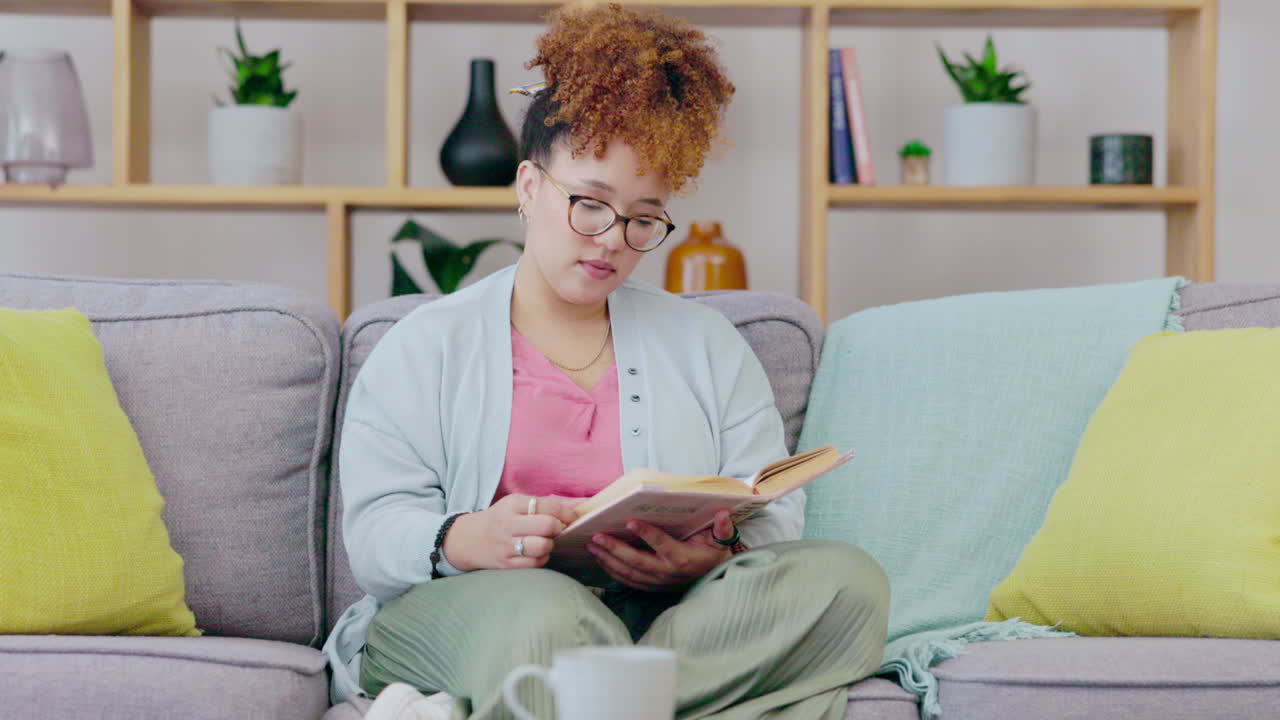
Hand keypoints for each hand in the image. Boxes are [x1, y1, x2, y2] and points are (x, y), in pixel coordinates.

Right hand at [444, 494, 578, 571]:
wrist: (467, 540)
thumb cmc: (499, 520)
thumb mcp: (515, 504)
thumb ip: (543, 505)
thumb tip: (576, 507)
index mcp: (511, 504)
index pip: (547, 505)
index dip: (566, 512)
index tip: (572, 517)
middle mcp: (508, 524)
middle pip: (547, 526)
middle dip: (559, 528)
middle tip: (558, 530)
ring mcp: (506, 546)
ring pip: (542, 547)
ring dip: (550, 545)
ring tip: (546, 542)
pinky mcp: (506, 564)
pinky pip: (535, 563)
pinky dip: (542, 558)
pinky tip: (537, 553)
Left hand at [586, 510, 735, 591]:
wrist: (712, 577)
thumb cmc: (712, 553)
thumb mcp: (721, 541)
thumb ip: (722, 529)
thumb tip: (724, 514)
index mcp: (683, 558)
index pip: (662, 545)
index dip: (647, 534)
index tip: (630, 521)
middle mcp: (667, 573)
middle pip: (637, 562)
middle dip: (615, 549)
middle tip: (596, 536)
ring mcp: (657, 582)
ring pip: (628, 572)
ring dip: (608, 559)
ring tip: (592, 545)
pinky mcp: (651, 587)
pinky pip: (628, 581)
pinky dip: (612, 571)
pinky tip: (600, 558)